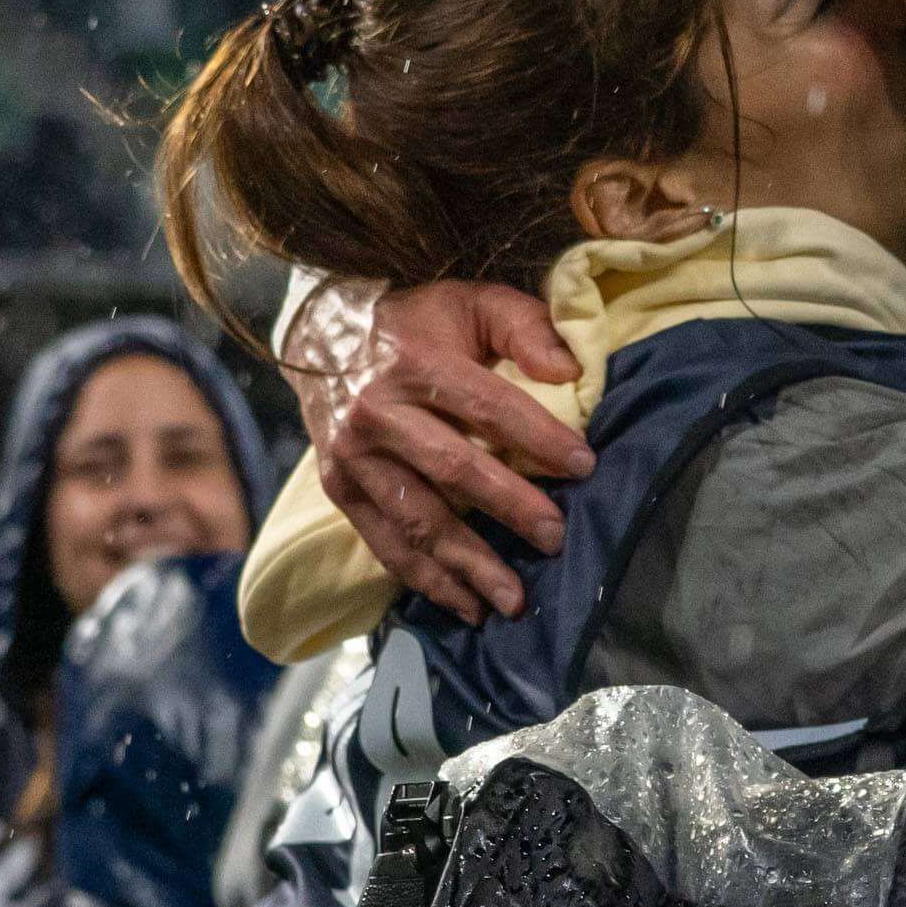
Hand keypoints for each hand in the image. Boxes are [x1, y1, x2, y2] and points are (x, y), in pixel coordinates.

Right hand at [279, 276, 587, 621]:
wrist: (320, 334)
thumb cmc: (414, 322)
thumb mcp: (470, 302)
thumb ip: (523, 326)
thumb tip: (570, 370)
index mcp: (417, 364)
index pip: (489, 407)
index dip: (540, 439)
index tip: (585, 466)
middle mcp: (378, 413)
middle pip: (455, 469)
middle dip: (511, 509)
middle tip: (556, 539)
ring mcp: (353, 457)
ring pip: (418, 519)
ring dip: (469, 564)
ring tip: (514, 600)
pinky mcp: (339, 489)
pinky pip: (386, 543)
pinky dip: (426, 579)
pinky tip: (465, 604)